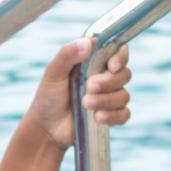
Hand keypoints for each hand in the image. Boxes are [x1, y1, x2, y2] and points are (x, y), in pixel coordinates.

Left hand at [23, 37, 132, 151]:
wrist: (47, 127)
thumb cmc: (49, 96)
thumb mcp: (53, 73)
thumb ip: (67, 54)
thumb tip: (88, 42)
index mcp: (95, 62)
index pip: (118, 52)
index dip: (120, 57)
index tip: (112, 66)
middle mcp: (106, 77)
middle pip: (124, 75)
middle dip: (108, 82)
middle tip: (89, 88)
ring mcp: (110, 97)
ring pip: (124, 96)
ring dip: (106, 100)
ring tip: (85, 104)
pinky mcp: (111, 116)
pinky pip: (124, 114)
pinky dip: (113, 116)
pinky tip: (97, 117)